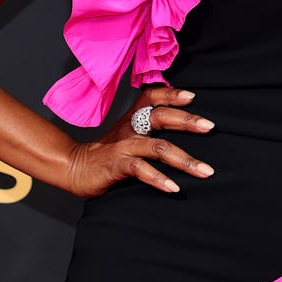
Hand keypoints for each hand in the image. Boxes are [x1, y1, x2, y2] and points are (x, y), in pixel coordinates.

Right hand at [65, 86, 214, 196]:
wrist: (72, 167)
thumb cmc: (106, 153)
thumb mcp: (127, 135)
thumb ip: (148, 128)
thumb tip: (181, 126)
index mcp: (133, 119)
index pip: (152, 97)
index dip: (171, 94)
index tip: (192, 96)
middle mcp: (130, 128)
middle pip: (160, 116)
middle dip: (187, 121)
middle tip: (209, 126)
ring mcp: (124, 146)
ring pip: (158, 147)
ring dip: (184, 159)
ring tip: (205, 171)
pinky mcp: (117, 164)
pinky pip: (141, 169)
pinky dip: (159, 179)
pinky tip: (174, 188)